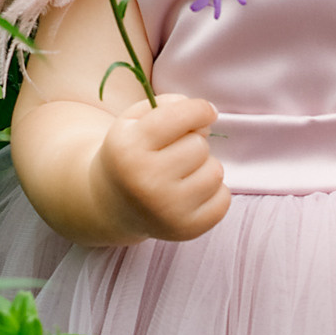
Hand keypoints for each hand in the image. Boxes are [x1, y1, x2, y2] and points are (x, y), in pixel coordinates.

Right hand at [90, 91, 228, 244]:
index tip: (204, 112)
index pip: (181, 115)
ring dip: (204, 168)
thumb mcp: (134, 120)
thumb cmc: (131, 153)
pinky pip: (224, 199)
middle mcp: (145, 181)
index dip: (199, 109)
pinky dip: (214, 193)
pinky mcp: (185, 229)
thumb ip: (168, 104)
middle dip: (193, 143)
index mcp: (129, 148)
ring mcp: (166, 209)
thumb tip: (206, 114)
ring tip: (182, 174)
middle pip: (199, 145)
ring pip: (215, 171)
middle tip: (175, 153)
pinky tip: (190, 193)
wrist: (111, 205)